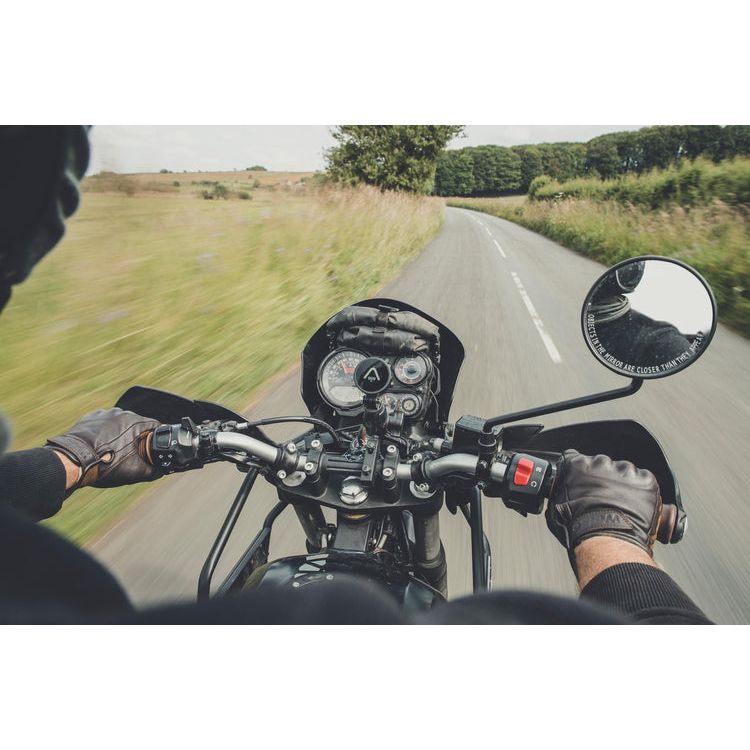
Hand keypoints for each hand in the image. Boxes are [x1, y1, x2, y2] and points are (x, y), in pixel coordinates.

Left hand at [46, 408, 161, 489]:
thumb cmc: (104, 464)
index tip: (153, 448)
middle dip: (138, 437)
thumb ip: (153, 471)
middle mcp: (121, 413)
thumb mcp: (134, 472)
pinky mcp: (90, 418)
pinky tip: (101, 446)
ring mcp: (104, 414)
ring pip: (120, 424)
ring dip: (121, 435)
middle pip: (137, 425)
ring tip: (114, 451)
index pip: (156, 426)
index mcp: (135, 422)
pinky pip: (104, 424)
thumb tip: (160, 471)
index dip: (157, 438)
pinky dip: (105, 433)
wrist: (73, 460)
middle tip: (133, 454)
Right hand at [546, 450, 661, 556]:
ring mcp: (625, 471)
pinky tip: (635, 509)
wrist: (606, 540)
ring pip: (625, 473)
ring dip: (624, 486)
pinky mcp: (645, 481)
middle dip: (604, 478)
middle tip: (604, 499)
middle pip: (603, 465)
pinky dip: (642, 493)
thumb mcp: (556, 507)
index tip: (585, 480)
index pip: (577, 458)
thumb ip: (560, 490)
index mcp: (578, 465)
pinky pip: (645, 482)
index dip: (582, 471)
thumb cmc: (580, 528)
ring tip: (621, 507)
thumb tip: (562, 492)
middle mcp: (601, 462)